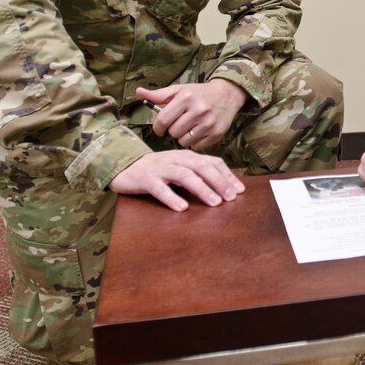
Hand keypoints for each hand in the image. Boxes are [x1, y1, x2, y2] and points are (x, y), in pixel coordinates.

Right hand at [109, 150, 246, 211]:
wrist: (123, 166)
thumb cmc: (157, 170)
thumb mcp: (180, 168)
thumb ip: (198, 173)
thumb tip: (224, 186)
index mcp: (187, 156)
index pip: (212, 162)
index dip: (227, 175)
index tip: (240, 190)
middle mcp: (176, 159)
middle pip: (201, 167)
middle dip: (219, 182)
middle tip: (231, 198)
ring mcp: (160, 168)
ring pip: (184, 176)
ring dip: (202, 189)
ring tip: (214, 203)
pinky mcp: (145, 179)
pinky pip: (160, 188)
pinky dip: (172, 198)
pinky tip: (182, 208)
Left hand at [137, 80, 247, 149]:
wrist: (227, 95)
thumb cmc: (198, 93)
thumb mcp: (179, 90)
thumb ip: (158, 94)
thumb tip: (138, 92)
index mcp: (186, 98)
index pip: (163, 120)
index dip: (158, 127)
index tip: (160, 128)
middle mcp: (198, 110)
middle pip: (173, 132)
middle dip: (173, 130)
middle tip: (179, 124)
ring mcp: (208, 123)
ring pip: (184, 141)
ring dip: (183, 137)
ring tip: (189, 128)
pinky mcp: (216, 134)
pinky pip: (196, 146)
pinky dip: (195, 142)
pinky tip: (198, 132)